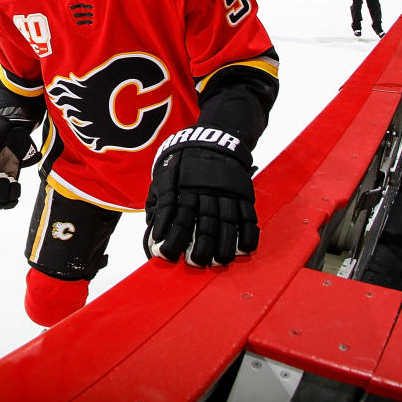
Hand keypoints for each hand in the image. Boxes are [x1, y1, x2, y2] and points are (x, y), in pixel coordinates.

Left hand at [144, 127, 257, 266]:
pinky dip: (248, 233)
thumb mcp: (164, 179)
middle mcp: (205, 192)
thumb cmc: (182, 165)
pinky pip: (248, 215)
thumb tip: (153, 233)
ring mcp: (226, 192)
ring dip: (224, 245)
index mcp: (184, 189)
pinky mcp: (243, 192)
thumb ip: (159, 205)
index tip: (167, 254)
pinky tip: (245, 250)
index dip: (172, 237)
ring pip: (227, 222)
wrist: (211, 138)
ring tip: (220, 262)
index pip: (177, 218)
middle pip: (204, 224)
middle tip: (196, 263)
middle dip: (200, 246)